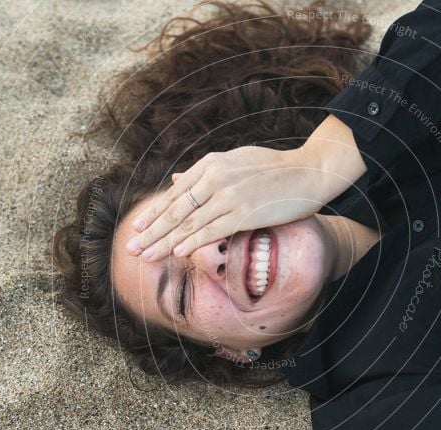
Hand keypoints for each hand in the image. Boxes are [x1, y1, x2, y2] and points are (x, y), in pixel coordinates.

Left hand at [126, 146, 324, 260]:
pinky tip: (176, 252)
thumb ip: (205, 173)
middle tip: (132, 247)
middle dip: (152, 230)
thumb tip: (176, 179)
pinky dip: (191, 241)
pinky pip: (212, 230)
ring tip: (146, 256)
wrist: (308, 172)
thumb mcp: (235, 161)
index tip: (138, 226)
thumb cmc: (275, 169)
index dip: (155, 211)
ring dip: (165, 242)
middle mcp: (215, 177)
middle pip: (176, 209)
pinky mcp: (244, 212)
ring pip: (189, 223)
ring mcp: (229, 195)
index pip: (176, 193)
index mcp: (211, 164)